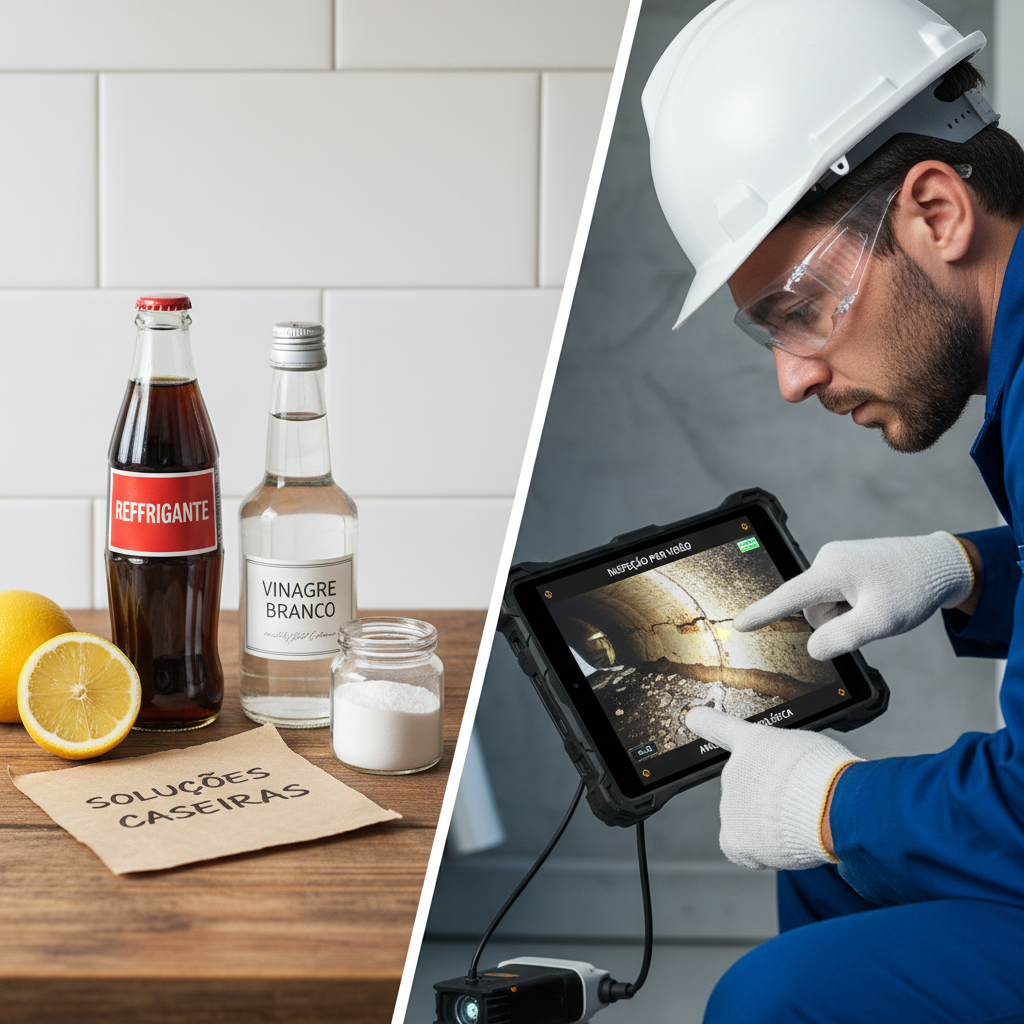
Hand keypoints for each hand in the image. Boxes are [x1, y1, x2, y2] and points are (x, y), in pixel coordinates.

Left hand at [686, 706, 860, 870]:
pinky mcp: (735, 838)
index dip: (705, 722)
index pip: (719, 726)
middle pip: (745, 787)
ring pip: (746, 819)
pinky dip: (756, 849)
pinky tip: (778, 844)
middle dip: (766, 798)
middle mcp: (733, 770)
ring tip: (798, 822)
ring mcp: (730, 805)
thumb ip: (785, 759)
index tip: (694, 718)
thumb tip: (789, 774)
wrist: (832, 804)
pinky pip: (740, 848)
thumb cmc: (829, 775)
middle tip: (796, 803)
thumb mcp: (808, 747)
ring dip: (766, 825)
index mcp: (753, 743)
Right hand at [733, 532, 973, 660]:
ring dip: (844, 615)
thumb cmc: (913, 589)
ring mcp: (836, 560)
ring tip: (875, 607)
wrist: (941, 564)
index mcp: (833, 570)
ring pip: (823, 604)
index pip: (789, 596)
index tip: (739, 626)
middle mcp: (828, 560)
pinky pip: (834, 595)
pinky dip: (849, 606)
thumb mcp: (881, 621)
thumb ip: (843, 637)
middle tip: (871, 617)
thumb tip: (812, 649)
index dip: (762, 613)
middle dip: (834, 622)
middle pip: (811, 608)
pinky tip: (873, 600)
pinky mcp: (845, 564)